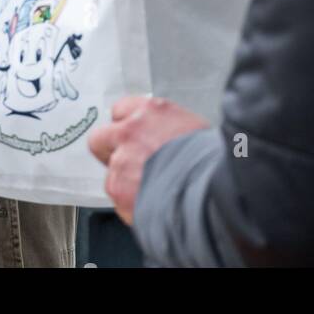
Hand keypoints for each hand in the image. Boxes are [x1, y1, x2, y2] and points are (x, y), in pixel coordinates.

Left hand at [88, 95, 209, 224]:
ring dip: (125, 182)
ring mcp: (121, 160)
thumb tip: (166, 139)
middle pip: (100, 138)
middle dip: (109, 151)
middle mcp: (131, 131)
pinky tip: (150, 204)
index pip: (121, 110)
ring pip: (111, 172)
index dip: (126, 127)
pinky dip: (130, 203)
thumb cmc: (213, 161)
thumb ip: (168, 130)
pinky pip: (117, 197)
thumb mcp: (195, 130)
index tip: (132, 138)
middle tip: (126, 164)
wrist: (212, 191)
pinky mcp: (118, 188)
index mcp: (152, 111)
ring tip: (150, 191)